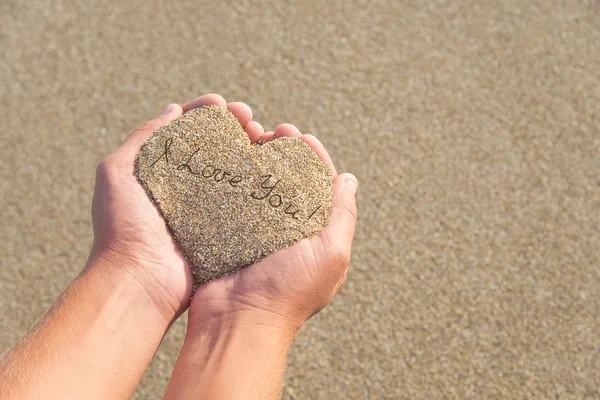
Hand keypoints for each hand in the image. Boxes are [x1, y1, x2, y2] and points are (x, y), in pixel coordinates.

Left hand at [90, 94, 263, 317]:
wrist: (141, 282)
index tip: (221, 104)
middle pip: (216, 145)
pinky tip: (272, 165)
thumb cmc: (124, 226)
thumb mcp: (117, 172)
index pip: (186, 129)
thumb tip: (173, 109)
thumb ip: (142, 137)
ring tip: (264, 136)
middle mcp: (187, 184)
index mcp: (161, 168)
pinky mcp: (226, 226)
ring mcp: (208, 205)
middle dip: (234, 125)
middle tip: (249, 118)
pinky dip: (259, 179)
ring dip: (250, 147)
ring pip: (235, 168)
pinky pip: (246, 198)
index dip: (204, 112)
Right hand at [165, 105, 357, 399]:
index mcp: (315, 232)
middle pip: (289, 179)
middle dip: (284, 152)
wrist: (238, 322)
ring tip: (250, 138)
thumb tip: (349, 179)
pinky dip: (233, 177)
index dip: (313, 156)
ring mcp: (257, 231)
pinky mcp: (229, 233)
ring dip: (258, 159)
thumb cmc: (289, 291)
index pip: (320, 183)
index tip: (300, 135)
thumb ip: (343, 215)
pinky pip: (233, 198)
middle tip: (273, 132)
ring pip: (260, 185)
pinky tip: (227, 159)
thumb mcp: (331, 254)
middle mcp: (288, 229)